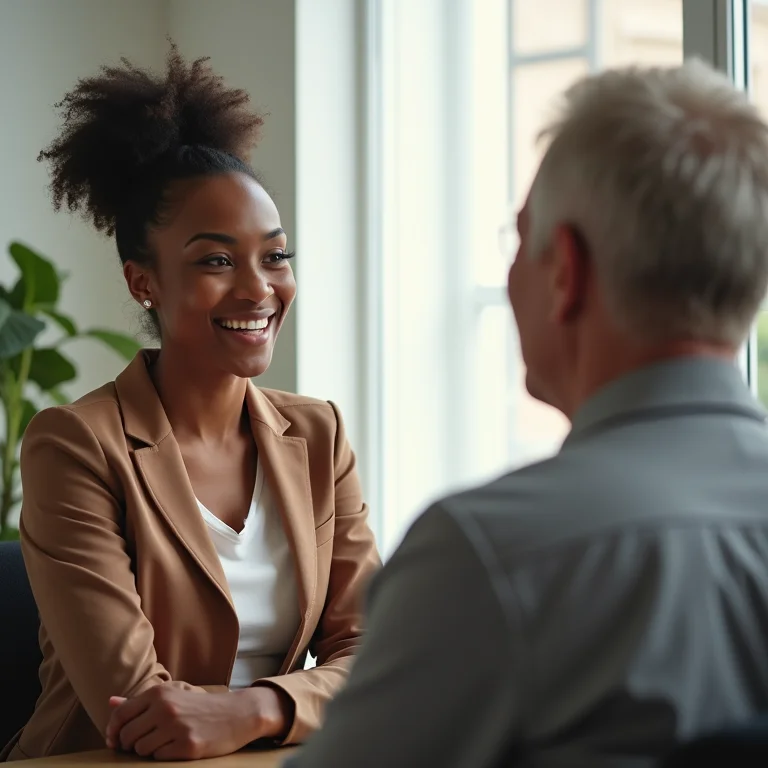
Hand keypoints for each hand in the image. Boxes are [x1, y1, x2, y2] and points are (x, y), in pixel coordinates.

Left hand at [105, 686, 255, 759]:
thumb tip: (110, 702)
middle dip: (131, 744)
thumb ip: (140, 701)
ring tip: (165, 742)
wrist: (237, 714)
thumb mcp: (173, 695)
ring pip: (141, 750)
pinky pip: (158, 758)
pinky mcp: (187, 746)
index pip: (120, 714)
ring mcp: (176, 727)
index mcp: (159, 693)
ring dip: (148, 750)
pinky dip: (163, 756)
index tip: (115, 739)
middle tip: (145, 742)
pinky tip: (177, 747)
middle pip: (127, 736)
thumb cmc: (201, 706)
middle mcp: (165, 708)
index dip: (113, 731)